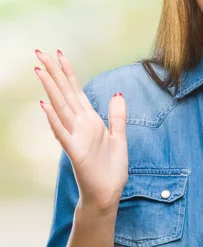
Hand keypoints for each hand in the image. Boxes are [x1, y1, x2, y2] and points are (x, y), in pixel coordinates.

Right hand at [34, 49, 128, 213]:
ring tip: (40, 70)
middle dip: (54, 73)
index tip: (60, 53)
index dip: (69, 72)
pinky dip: (54, 119)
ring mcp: (75, 137)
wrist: (107, 193)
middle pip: (65, 94)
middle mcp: (80, 125)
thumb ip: (117, 116)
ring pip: (61, 108)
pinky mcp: (75, 152)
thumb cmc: (111, 168)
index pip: (77, 91)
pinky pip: (62, 133)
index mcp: (90, 120)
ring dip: (50, 89)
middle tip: (40, 53)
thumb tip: (117, 93)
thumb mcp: (120, 137)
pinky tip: (45, 105)